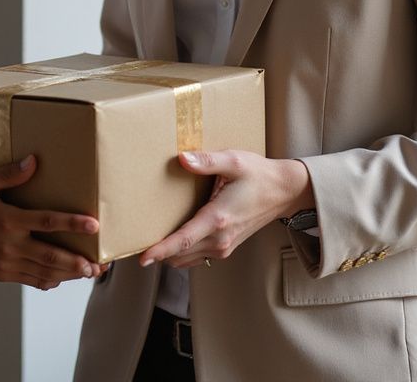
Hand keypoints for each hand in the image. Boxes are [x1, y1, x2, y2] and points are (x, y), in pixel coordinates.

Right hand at [0, 154, 102, 289]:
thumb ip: (10, 173)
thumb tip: (34, 161)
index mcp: (6, 219)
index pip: (47, 222)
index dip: (72, 223)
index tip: (94, 225)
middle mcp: (7, 244)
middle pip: (50, 256)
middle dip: (77, 262)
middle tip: (98, 265)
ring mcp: (3, 262)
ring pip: (42, 273)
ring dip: (67, 275)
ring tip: (88, 273)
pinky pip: (28, 280)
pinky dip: (47, 281)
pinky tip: (60, 278)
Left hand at [138, 150, 312, 268]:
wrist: (283, 191)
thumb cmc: (258, 174)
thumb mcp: (234, 161)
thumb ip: (207, 161)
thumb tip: (182, 159)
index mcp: (218, 218)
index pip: (184, 240)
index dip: (161, 250)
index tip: (142, 257)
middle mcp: (220, 238)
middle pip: (181, 254)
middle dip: (158, 252)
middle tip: (133, 243)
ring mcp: (224, 245)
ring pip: (188, 258)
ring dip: (169, 254)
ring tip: (148, 241)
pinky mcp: (226, 245)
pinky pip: (198, 256)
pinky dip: (182, 253)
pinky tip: (172, 240)